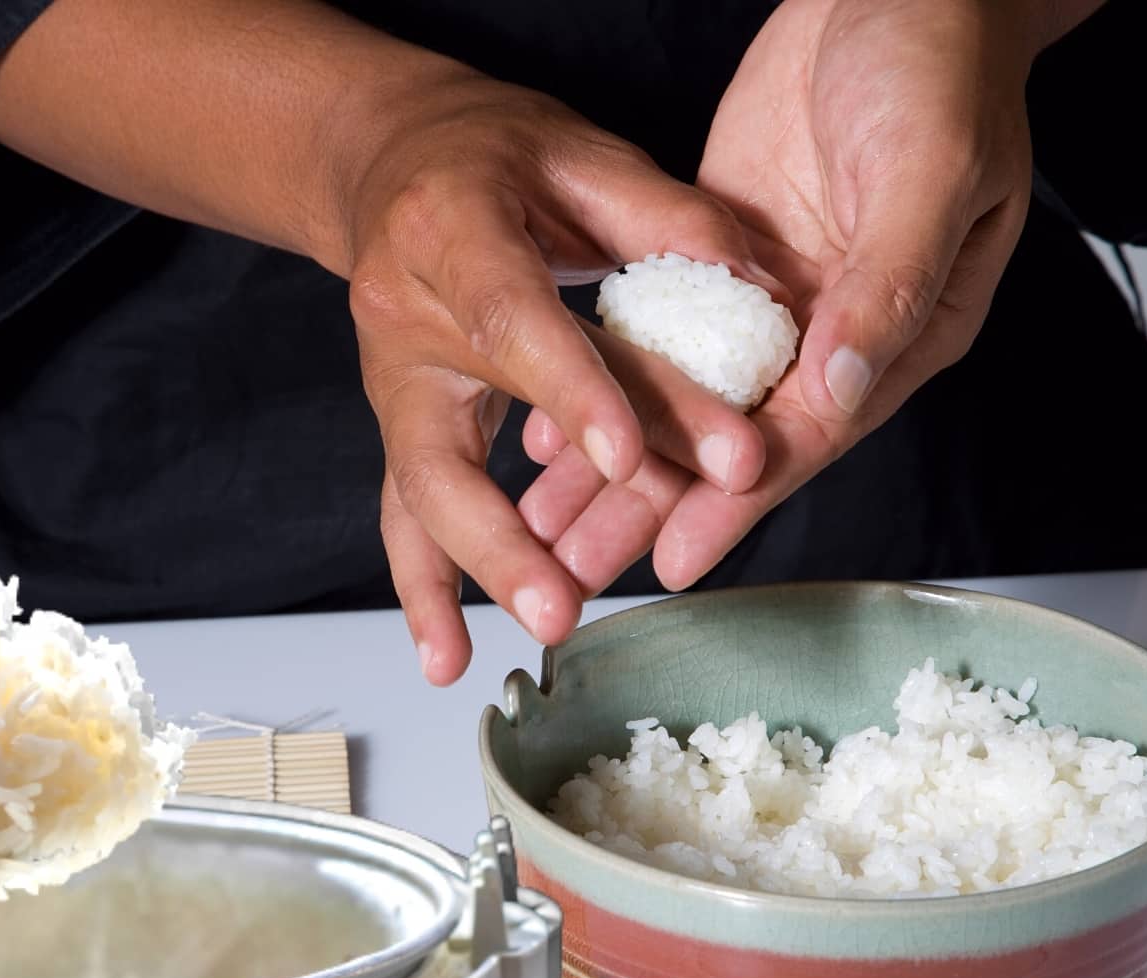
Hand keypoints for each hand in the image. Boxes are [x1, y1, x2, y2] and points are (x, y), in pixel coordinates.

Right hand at [340, 69, 787, 683]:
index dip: (571, 394)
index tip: (626, 460)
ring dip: (476, 574)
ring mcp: (392, 383)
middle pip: (453, 442)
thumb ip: (663, 216)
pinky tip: (447, 657)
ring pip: (421, 493)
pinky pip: (401, 514)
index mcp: (449, 234)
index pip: (513, 324)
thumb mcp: (578, 151)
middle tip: (570, 598)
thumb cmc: (492, 151)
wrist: (386, 159)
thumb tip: (759, 288)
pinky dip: (425, 588)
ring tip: (539, 633)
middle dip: (510, 531)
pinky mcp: (401, 424)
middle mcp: (404, 319)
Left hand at [520, 0, 1083, 594]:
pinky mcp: (723, 254)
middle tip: (578, 568)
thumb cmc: (940, 69)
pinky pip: (658, 330)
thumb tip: (839, 387)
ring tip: (546, 523)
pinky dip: (608, 375)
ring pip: (688, 399)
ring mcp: (775, 296)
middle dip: (656, 505)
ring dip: (621, 459)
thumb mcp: (929, 173)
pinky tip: (552, 422)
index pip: (808, 434)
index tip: (675, 555)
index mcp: (901, 330)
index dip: (737, 498)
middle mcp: (835, 331)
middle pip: (733, 439)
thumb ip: (886, 286)